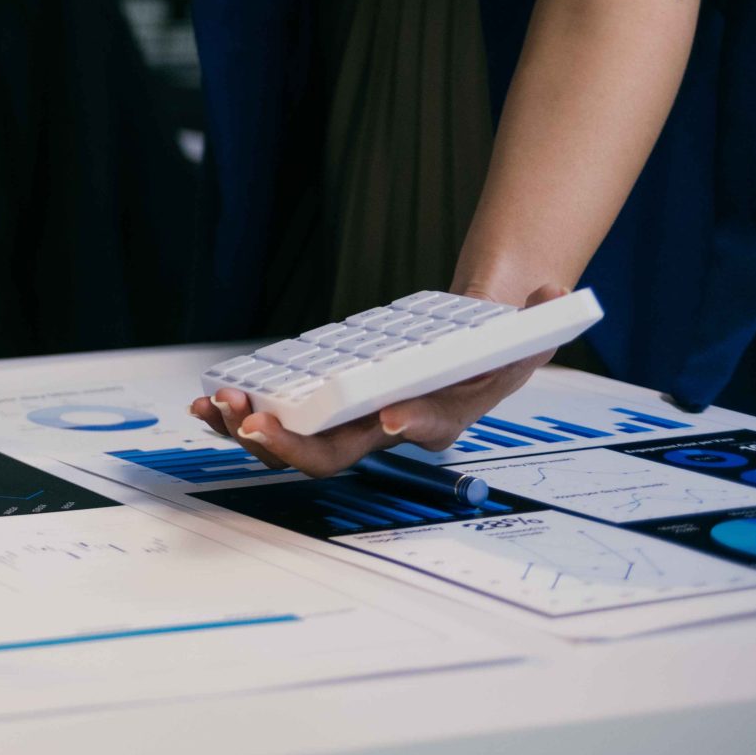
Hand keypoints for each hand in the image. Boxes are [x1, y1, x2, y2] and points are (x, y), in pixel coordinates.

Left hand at [190, 284, 574, 476]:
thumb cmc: (494, 340)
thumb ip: (535, 322)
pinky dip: (238, 414)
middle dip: (289, 444)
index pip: (427, 426)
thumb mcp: (526, 331)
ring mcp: (346, 419)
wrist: (465, 338)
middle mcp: (385, 426)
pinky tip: (207, 402)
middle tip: (254, 421)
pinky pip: (274, 418)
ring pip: (293, 444)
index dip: (411, 425)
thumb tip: (548, 300)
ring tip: (216, 406)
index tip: (393, 416)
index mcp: (440, 412)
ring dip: (249, 431)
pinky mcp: (318, 403)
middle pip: (335, 454)